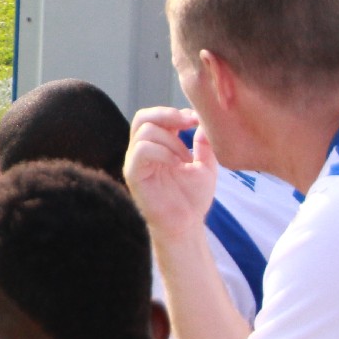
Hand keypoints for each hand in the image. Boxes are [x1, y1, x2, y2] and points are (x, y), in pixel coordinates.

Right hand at [123, 106, 216, 243]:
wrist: (186, 226)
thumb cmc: (193, 198)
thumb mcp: (205, 167)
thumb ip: (204, 146)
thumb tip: (204, 124)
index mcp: (156, 145)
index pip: (155, 116)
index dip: (175, 112)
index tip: (196, 119)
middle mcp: (141, 150)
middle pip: (143, 117)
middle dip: (168, 115)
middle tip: (189, 124)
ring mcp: (135, 161)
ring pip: (144, 132)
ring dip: (170, 140)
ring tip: (186, 158)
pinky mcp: (133, 174)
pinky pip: (142, 151)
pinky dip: (163, 152)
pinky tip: (178, 164)